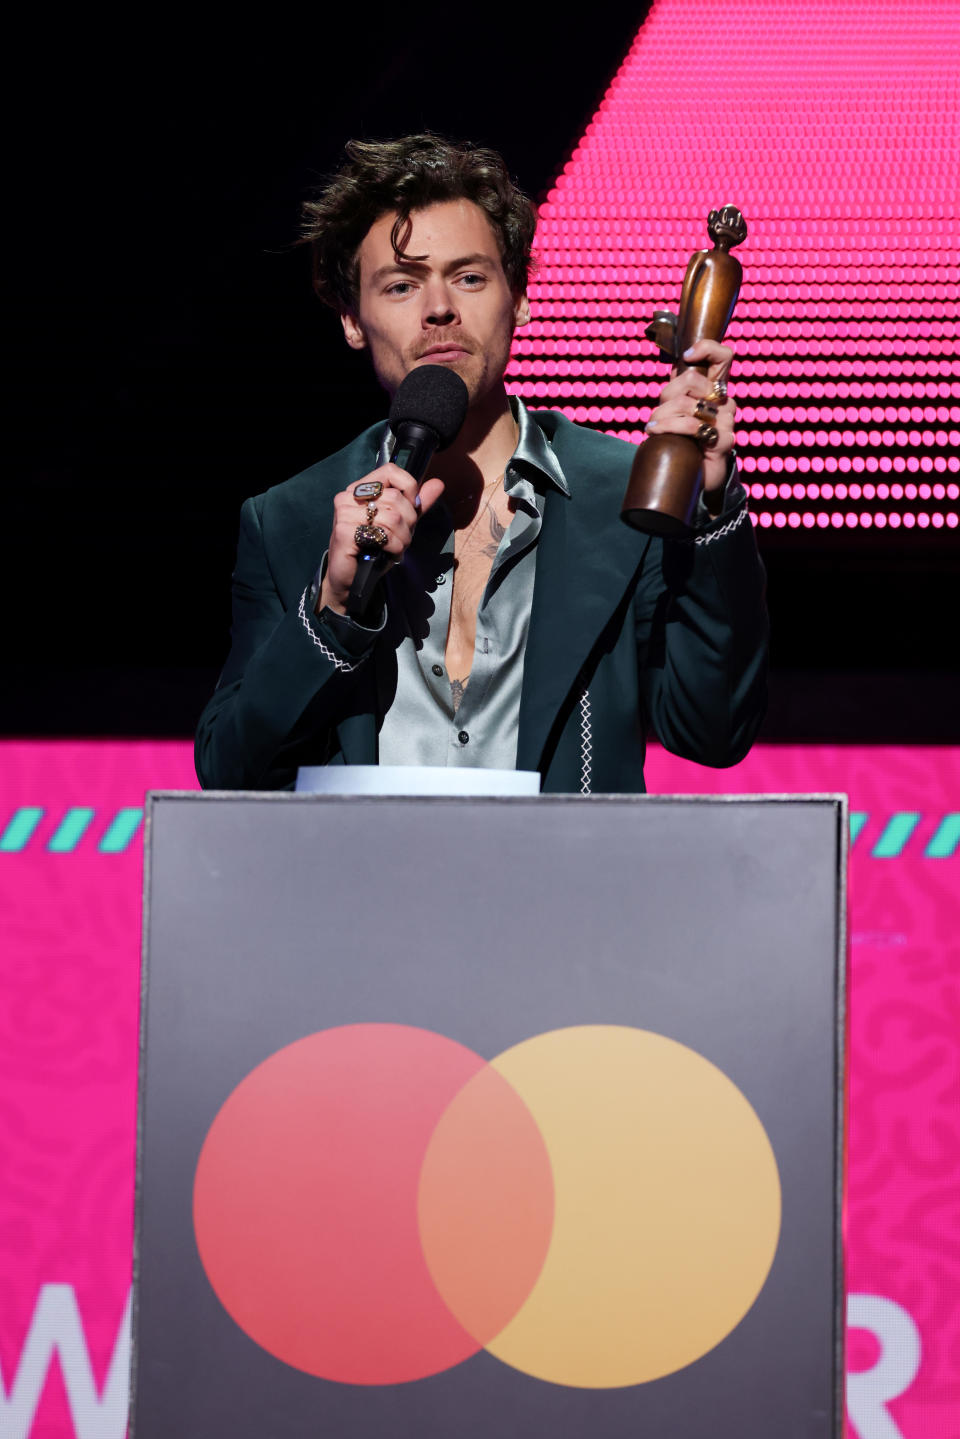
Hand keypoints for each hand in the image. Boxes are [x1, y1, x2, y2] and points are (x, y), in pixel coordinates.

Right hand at [319, 463, 444, 614]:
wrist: (352, 579)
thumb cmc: (373, 550)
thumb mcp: (400, 524)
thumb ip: (417, 504)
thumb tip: (438, 483)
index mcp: (361, 489)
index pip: (390, 471)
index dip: (408, 488)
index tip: (412, 507)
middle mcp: (349, 496)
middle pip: (395, 497)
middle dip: (408, 522)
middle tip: (402, 536)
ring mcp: (344, 513)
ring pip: (392, 517)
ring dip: (403, 538)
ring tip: (396, 547)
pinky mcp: (344, 531)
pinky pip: (383, 534)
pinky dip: (394, 547)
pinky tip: (389, 553)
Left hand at [645, 339, 735, 503]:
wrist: (695, 478)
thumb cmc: (685, 442)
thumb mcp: (679, 412)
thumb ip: (681, 389)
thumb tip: (677, 363)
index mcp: (715, 391)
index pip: (723, 357)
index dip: (706, 348)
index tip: (687, 356)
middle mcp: (724, 403)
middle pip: (692, 381)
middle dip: (666, 396)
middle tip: (656, 413)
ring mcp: (727, 421)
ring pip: (686, 404)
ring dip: (662, 416)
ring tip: (652, 427)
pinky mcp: (724, 440)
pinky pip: (692, 426)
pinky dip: (668, 427)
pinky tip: (655, 433)